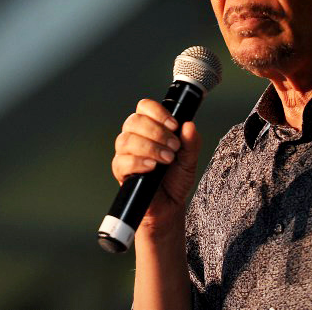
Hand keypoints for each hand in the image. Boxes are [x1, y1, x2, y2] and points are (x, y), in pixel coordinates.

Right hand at [111, 99, 200, 232]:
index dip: (158, 112)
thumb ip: (191, 143)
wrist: (169, 205)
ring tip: (167, 159)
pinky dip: (138, 162)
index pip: (144, 107)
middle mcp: (134, 136)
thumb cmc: (175, 179)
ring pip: (126, 139)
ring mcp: (125, 153)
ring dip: (150, 147)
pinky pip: (122, 161)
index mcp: (149, 127)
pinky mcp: (120, 171)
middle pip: (134, 121)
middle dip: (157, 132)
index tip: (174, 125)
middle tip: (174, 146)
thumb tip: (189, 125)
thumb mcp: (189, 159)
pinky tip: (152, 167)